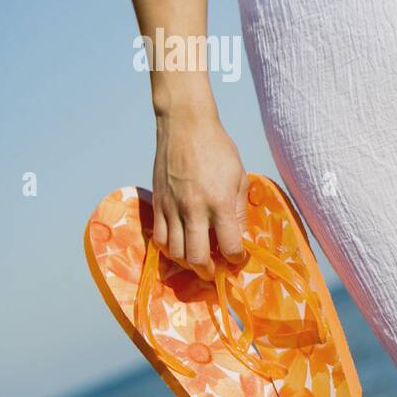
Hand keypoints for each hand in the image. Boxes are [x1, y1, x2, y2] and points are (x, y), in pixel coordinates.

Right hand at [152, 109, 248, 278]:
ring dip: (187, 262)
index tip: (238, 258)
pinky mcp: (157, 202)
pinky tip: (179, 248)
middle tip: (215, 272)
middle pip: (196, 257)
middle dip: (208, 271)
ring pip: (174, 251)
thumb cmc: (218, 148)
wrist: (185, 125)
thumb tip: (239, 237)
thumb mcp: (239, 177)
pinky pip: (158, 237)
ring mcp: (171, 207)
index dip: (236, 258)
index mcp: (219, 202)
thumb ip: (238, 211)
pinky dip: (169, 249)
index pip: (229, 245)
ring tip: (198, 261)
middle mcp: (193, 208)